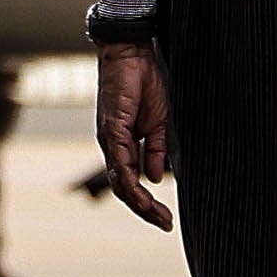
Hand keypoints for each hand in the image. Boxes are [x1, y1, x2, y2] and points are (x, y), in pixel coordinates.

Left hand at [91, 39, 173, 232]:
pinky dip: (130, 178)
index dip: (147, 204)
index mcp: (124, 145)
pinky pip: (119, 160)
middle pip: (124, 189)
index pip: (132, 184)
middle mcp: (113, 146)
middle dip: (145, 210)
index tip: (166, 220)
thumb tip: (155, 178)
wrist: (132, 53)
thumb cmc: (144, 83)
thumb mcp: (159, 122)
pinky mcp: (112, 127)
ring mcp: (110, 138)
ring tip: (157, 215)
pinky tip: (143, 191)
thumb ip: (156, 150)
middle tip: (164, 223)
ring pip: (120, 180)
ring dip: (138, 201)